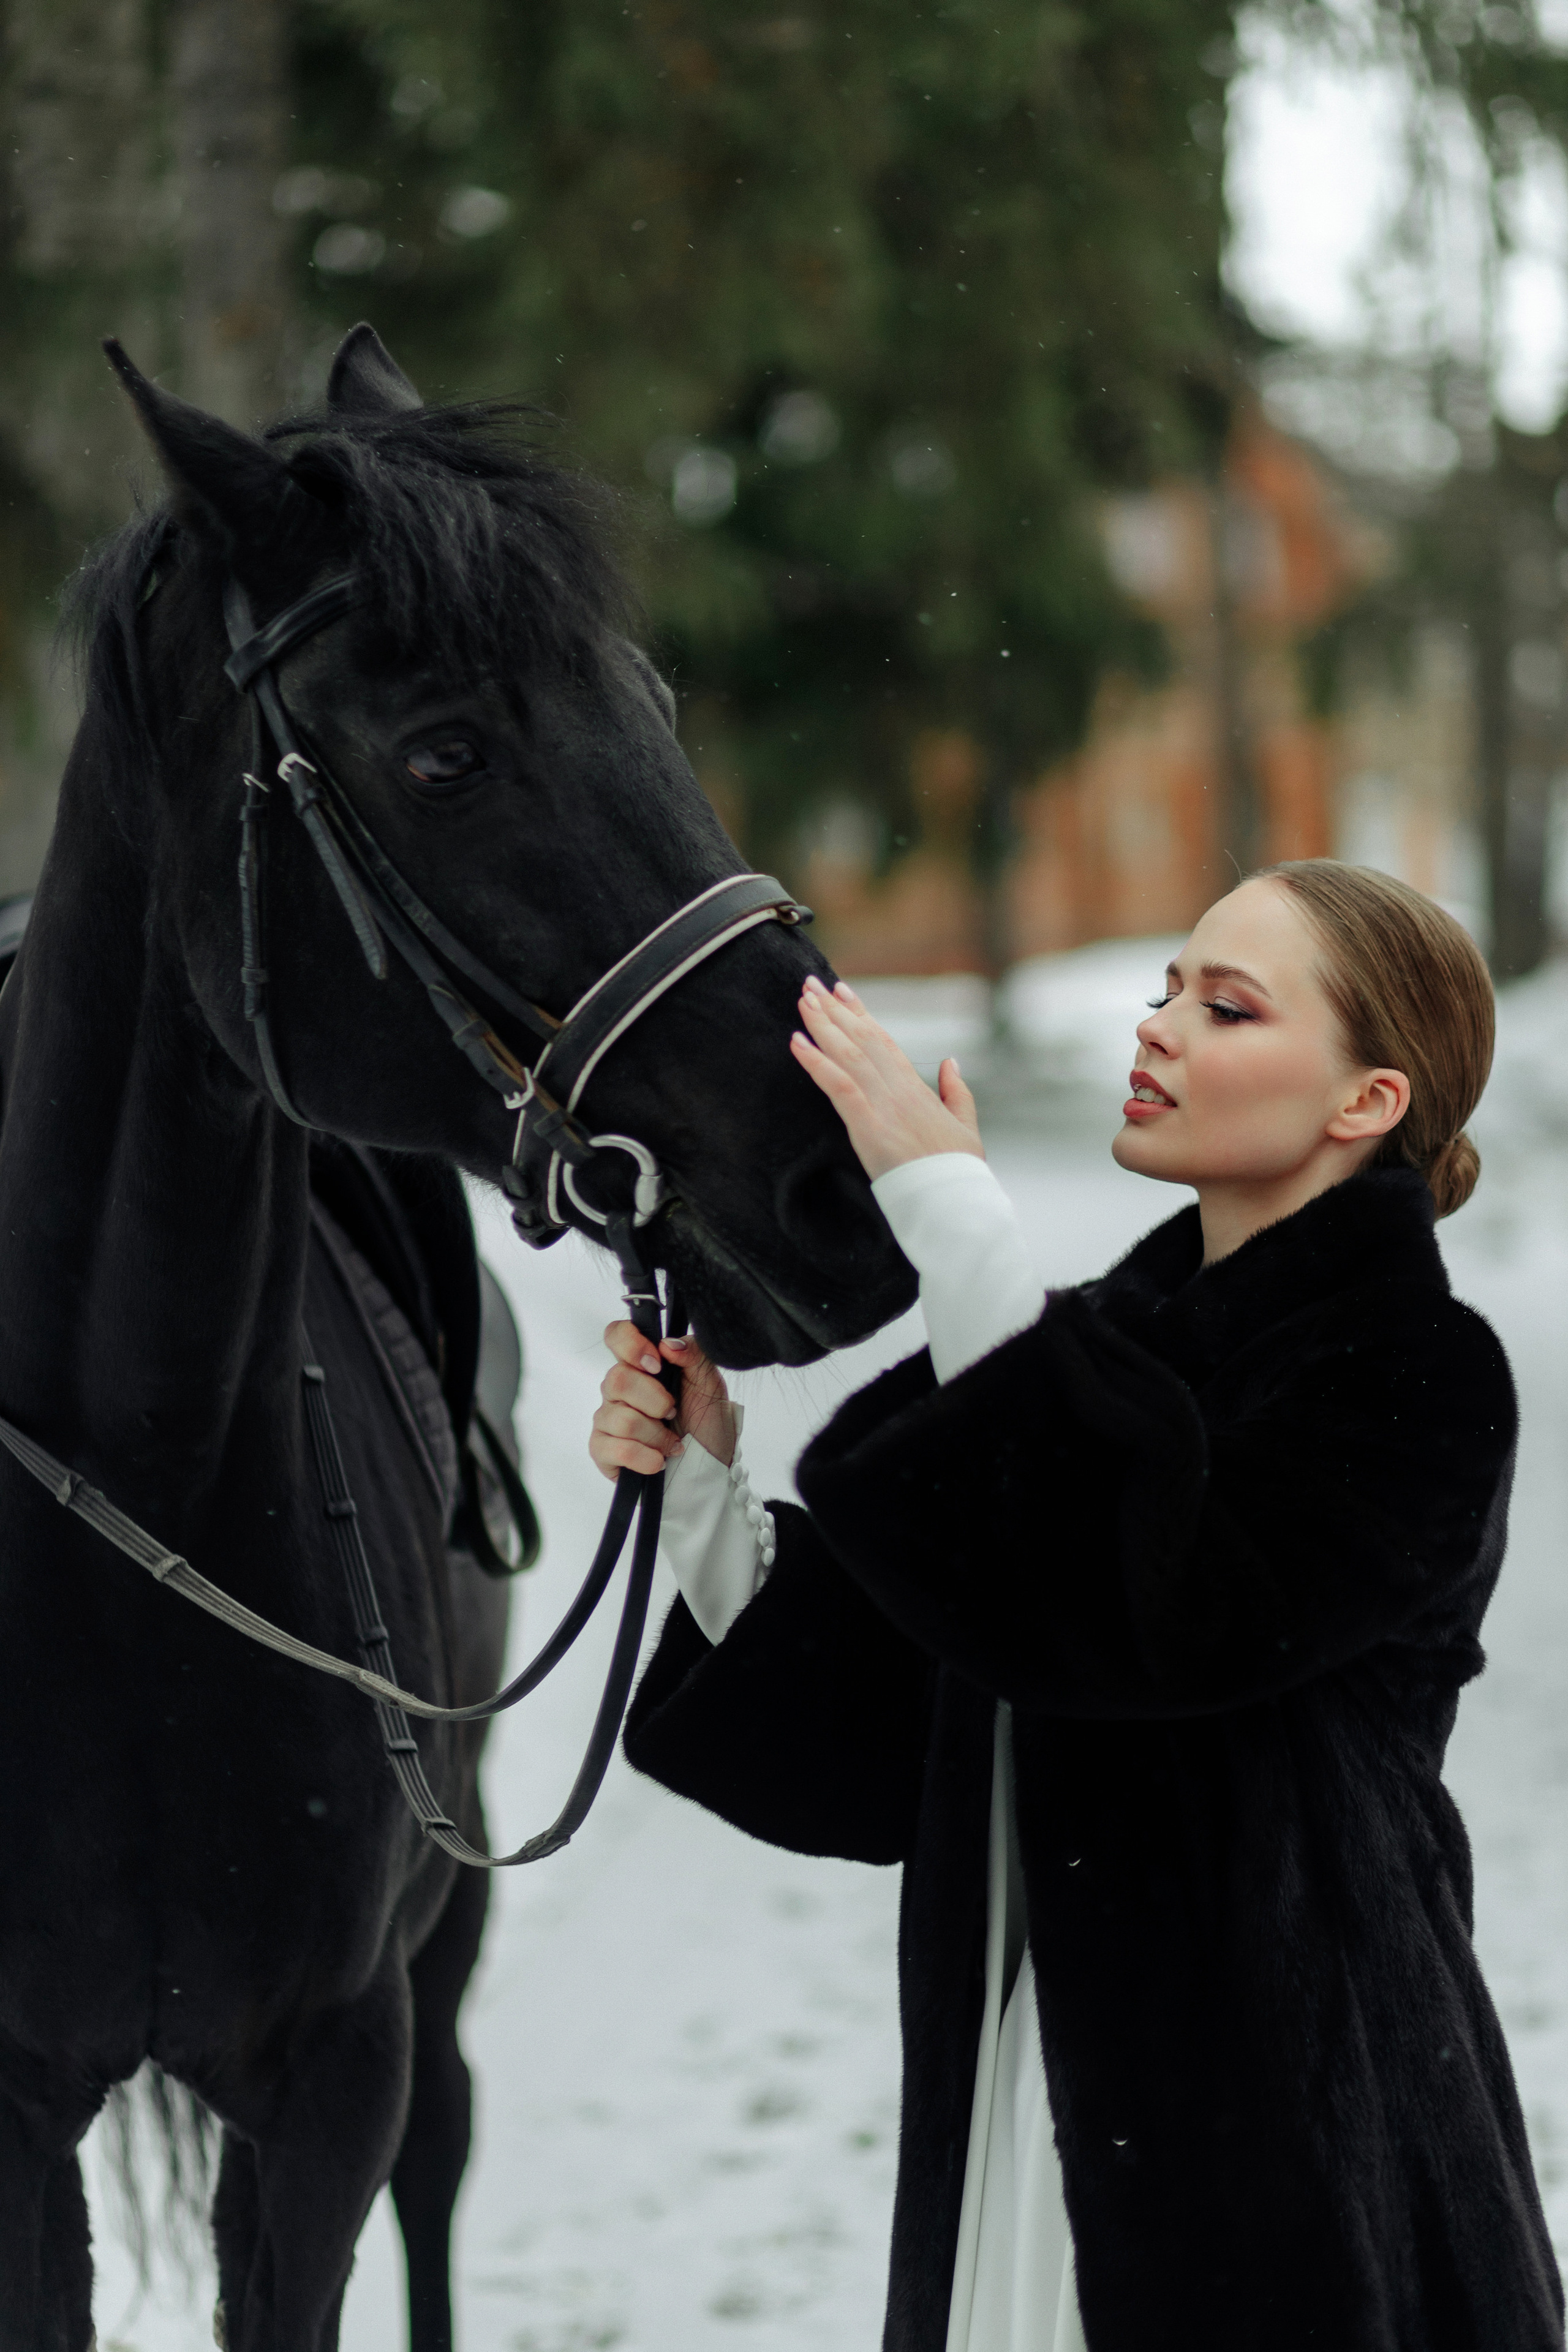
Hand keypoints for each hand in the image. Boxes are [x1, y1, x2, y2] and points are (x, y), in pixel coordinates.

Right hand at [589, 1320, 737, 1481]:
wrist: (708, 1463)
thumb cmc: (705, 1420)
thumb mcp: (709, 1382)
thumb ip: (693, 1354)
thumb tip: (668, 1344)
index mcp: (640, 1365)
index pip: (616, 1335)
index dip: (631, 1345)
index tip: (657, 1365)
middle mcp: (617, 1389)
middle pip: (617, 1380)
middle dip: (656, 1401)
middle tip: (673, 1412)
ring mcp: (607, 1419)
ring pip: (621, 1419)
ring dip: (657, 1435)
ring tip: (671, 1442)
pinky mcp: (602, 1450)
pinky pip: (616, 1449)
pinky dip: (645, 1457)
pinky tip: (659, 1459)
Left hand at [789, 974, 983, 1179]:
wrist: (955, 1201)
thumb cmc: (958, 1169)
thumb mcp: (966, 1124)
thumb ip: (957, 1091)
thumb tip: (952, 1061)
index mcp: (917, 1089)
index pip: (883, 1041)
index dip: (860, 1014)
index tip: (842, 991)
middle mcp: (898, 1089)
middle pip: (861, 1039)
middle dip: (834, 1010)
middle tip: (810, 984)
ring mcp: (883, 1106)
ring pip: (848, 1054)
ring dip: (822, 1025)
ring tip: (801, 1000)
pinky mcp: (869, 1127)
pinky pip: (839, 1086)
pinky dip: (816, 1062)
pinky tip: (797, 1042)